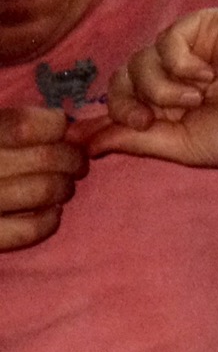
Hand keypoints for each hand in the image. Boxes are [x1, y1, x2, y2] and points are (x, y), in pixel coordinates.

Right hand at [0, 107, 86, 249]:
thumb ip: (7, 122)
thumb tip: (58, 122)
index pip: (20, 126)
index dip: (51, 125)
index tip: (62, 127)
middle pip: (43, 158)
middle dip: (71, 158)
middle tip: (76, 161)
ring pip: (43, 190)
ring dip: (64, 186)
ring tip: (65, 184)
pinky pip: (28, 229)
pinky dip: (49, 220)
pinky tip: (53, 212)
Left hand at [81, 9, 217, 167]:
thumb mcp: (187, 146)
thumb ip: (139, 140)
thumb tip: (90, 143)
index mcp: (177, 107)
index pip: (126, 102)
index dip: (116, 113)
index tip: (125, 128)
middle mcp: (178, 76)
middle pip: (124, 79)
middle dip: (132, 101)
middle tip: (152, 118)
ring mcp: (189, 50)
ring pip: (139, 61)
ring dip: (162, 87)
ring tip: (199, 97)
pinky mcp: (201, 27)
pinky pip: (164, 41)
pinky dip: (179, 63)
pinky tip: (209, 75)